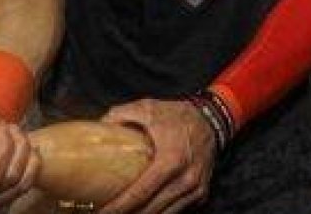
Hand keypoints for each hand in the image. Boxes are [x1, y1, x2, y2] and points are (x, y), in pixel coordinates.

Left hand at [98, 99, 216, 213]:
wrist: (212, 119)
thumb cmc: (177, 115)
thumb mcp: (147, 108)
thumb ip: (120, 114)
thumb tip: (99, 124)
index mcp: (171, 160)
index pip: (141, 193)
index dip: (120, 206)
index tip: (102, 212)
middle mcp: (186, 180)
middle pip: (152, 210)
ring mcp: (196, 189)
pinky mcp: (201, 194)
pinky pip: (177, 210)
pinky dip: (160, 213)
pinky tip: (144, 212)